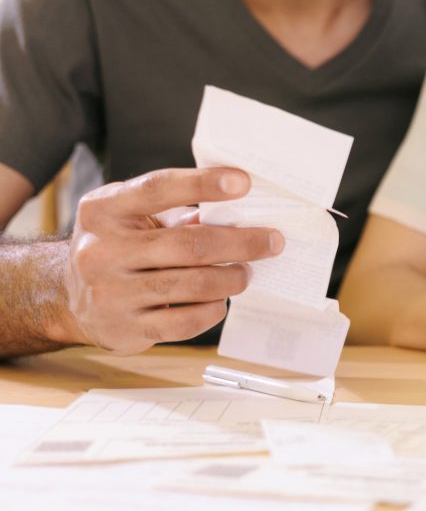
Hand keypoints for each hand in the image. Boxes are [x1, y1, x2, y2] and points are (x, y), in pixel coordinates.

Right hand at [62, 168, 283, 353]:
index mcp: (104, 209)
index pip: (158, 189)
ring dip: (232, 278)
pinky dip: (212, 310)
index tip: (244, 182)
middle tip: (273, 241)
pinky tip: (220, 301)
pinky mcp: (124, 328)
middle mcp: (101, 249)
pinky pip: (185, 322)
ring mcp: (110, 292)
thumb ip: (179, 214)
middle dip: (241, 243)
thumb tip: (241, 214)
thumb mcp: (134, 220)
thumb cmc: (119, 247)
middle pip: (189, 244)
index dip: (203, 184)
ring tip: (246, 273)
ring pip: (193, 284)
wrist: (68, 296)